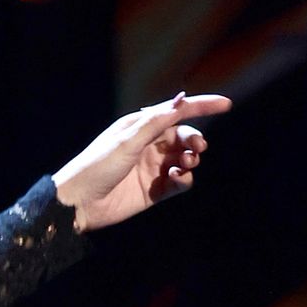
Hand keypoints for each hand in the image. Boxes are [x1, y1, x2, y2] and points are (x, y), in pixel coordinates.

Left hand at [52, 91, 232, 232]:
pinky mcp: (155, 190)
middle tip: (196, 148)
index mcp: (139, 127)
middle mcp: (148, 145)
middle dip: (195, 139)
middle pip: (184, 136)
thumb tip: (180, 103)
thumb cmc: (96, 166)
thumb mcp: (126, 141)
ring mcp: (152, 168)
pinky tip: (176, 179)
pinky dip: (185, 179)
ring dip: (191, 159)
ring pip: (186, 158)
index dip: (202, 106)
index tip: (226, 104)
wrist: (79, 203)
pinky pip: (182, 182)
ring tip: (184, 164)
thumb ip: (154, 123)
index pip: (175, 112)